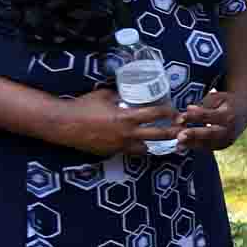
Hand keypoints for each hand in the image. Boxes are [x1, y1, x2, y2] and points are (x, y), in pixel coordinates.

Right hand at [57, 87, 180, 156]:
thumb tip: (130, 93)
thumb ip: (121, 96)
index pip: (156, 114)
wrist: (63, 124)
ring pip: (147, 149)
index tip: (175, 111)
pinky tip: (143, 146)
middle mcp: (127, 134)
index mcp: (127, 117)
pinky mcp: (112, 153)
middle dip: (174, 133)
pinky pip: (130, 153)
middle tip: (183, 131)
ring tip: (167, 144)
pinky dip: (138, 149)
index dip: (168, 112)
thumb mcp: (105, 95)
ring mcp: (120, 146)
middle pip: (159, 135)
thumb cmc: (83, 106)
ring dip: (157, 146)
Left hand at [177, 88, 246, 151]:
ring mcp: (228, 140)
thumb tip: (187, 109)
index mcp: (228, 115)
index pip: (209, 116)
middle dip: (194, 134)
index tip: (179, 118)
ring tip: (177, 144)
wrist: (245, 111)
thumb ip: (202, 105)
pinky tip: (182, 146)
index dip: (194, 117)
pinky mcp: (223, 146)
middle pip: (210, 133)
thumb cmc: (225, 101)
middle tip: (179, 136)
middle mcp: (230, 129)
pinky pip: (208, 147)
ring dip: (191, 143)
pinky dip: (195, 146)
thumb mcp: (216, 98)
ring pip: (208, 143)